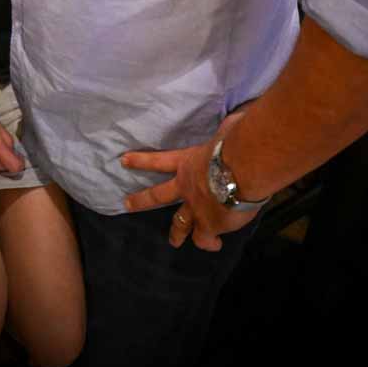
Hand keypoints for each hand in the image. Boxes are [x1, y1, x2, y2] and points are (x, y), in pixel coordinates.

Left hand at [121, 108, 257, 251]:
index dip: (141, 160)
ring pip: (179, 224)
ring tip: (174, 241)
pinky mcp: (209, 226)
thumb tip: (233, 121)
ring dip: (176, 234)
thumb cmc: (235, 144)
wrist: (244, 169)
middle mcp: (186, 187)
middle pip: (158, 196)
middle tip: (127, 204)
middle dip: (142, 200)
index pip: (159, 160)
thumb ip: (226, 131)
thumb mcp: (226, 131)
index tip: (123, 160)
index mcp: (188, 162)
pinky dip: (209, 242)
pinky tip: (215, 244)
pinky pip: (205, 239)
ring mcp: (195, 209)